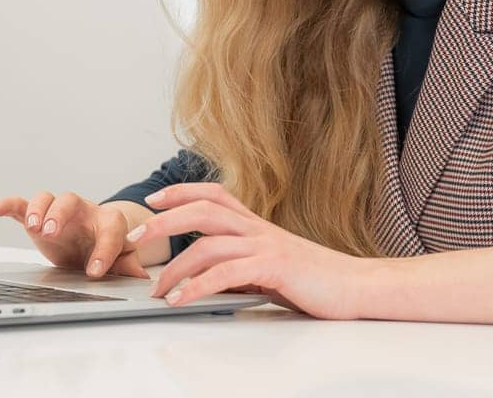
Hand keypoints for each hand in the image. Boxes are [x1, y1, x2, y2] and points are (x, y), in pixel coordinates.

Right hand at [0, 190, 149, 278]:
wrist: (92, 240)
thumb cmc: (107, 248)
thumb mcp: (121, 259)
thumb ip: (129, 266)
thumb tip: (142, 279)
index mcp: (107, 221)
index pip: (109, 230)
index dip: (104, 250)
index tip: (96, 271)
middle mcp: (82, 211)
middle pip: (72, 201)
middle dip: (60, 214)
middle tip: (52, 231)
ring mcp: (58, 212)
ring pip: (47, 198)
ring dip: (37, 209)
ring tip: (32, 226)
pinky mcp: (38, 217)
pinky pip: (22, 205)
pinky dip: (9, 205)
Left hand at [129, 182, 381, 318]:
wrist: (357, 287)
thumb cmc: (316, 280)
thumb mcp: (272, 266)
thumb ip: (242, 263)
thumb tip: (209, 275)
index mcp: (258, 224)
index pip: (214, 194)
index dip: (182, 191)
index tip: (154, 199)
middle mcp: (259, 228)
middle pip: (203, 210)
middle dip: (164, 222)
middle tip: (135, 239)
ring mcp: (266, 246)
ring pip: (209, 243)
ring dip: (175, 267)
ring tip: (157, 290)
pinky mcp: (273, 268)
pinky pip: (226, 274)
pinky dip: (198, 287)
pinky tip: (182, 300)